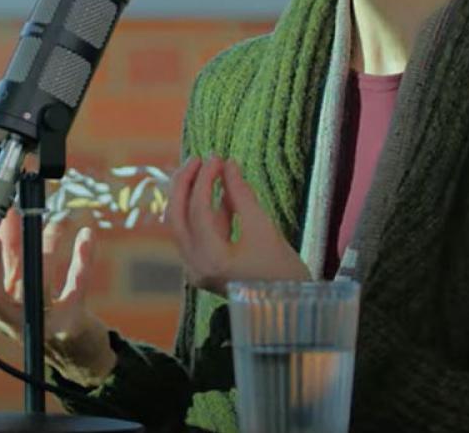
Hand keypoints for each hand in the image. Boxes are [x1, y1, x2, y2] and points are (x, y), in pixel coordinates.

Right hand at [0, 207, 116, 384]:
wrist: (76, 349)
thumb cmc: (42, 307)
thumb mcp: (21, 282)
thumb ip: (11, 252)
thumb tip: (5, 215)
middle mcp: (14, 324)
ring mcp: (42, 327)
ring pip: (39, 288)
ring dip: (47, 247)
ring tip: (57, 220)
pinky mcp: (72, 323)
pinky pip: (76, 289)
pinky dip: (82, 260)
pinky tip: (86, 235)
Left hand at [166, 156, 310, 295]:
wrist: (291, 311)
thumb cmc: (283, 274)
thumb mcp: (264, 229)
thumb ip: (241, 194)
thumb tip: (228, 164)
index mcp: (211, 260)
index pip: (198, 209)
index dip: (206, 178)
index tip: (218, 157)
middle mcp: (196, 267)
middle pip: (177, 216)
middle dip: (186, 184)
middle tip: (200, 159)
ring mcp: (196, 271)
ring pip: (182, 225)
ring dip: (193, 196)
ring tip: (209, 169)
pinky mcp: (202, 270)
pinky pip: (196, 235)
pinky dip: (205, 213)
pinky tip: (220, 193)